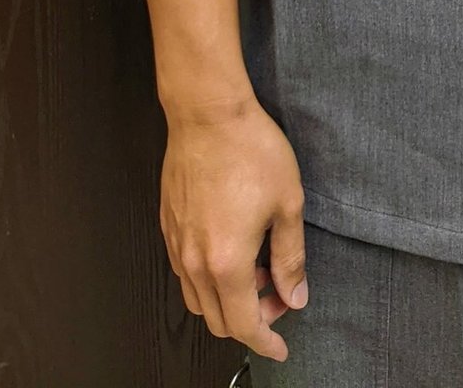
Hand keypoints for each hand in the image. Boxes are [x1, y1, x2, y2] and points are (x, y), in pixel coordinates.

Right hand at [160, 98, 307, 362]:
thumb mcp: (287, 203)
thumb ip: (290, 257)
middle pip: (218, 320)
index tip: (281, 348)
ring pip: (199, 299)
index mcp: (226, 262)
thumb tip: (294, 296)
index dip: (266, 341)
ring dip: (228, 300)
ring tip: (259, 269)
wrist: (208, 113)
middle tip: (280, 294)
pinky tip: (234, 250)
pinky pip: (186, 273)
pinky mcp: (168, 227)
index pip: (244, 324)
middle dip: (252, 319)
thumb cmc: (251, 151)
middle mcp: (194, 262)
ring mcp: (176, 245)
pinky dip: (210, 279)